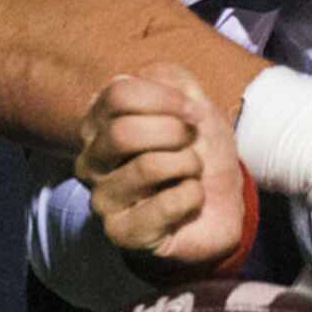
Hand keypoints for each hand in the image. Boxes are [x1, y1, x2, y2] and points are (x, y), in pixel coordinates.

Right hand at [75, 64, 246, 273]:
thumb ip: (170, 78)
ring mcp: (102, 199)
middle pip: (123, 132)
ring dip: (188, 165)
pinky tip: (190, 202)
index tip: (193, 111)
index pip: (118, 94)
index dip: (166, 98)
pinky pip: (167, 204)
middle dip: (175, 133)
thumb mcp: (193, 104)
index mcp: (101, 124)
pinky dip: (193, 196)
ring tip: (191, 173)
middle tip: (192, 143)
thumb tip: (144, 77)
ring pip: (148, 167)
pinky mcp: (122, 234)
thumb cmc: (198, 151)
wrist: (221, 203)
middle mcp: (91, 160)